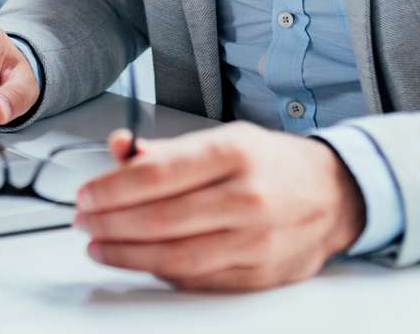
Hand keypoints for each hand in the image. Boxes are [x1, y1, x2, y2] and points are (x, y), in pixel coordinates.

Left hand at [73, 122, 364, 291]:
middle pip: (161, 220)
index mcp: (235, 154)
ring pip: (177, 258)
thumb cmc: (272, 164)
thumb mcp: (224, 138)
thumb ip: (167, 150)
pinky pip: (198, 280)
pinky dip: (161, 273)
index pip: (158, 175)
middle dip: (110, 223)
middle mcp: (248, 198)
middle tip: (83, 221)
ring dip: (127, 255)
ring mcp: (256, 242)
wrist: (336, 195)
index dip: (112, 189)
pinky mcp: (260, 275)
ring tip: (99, 246)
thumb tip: (118, 149)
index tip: (85, 194)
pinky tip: (139, 260)